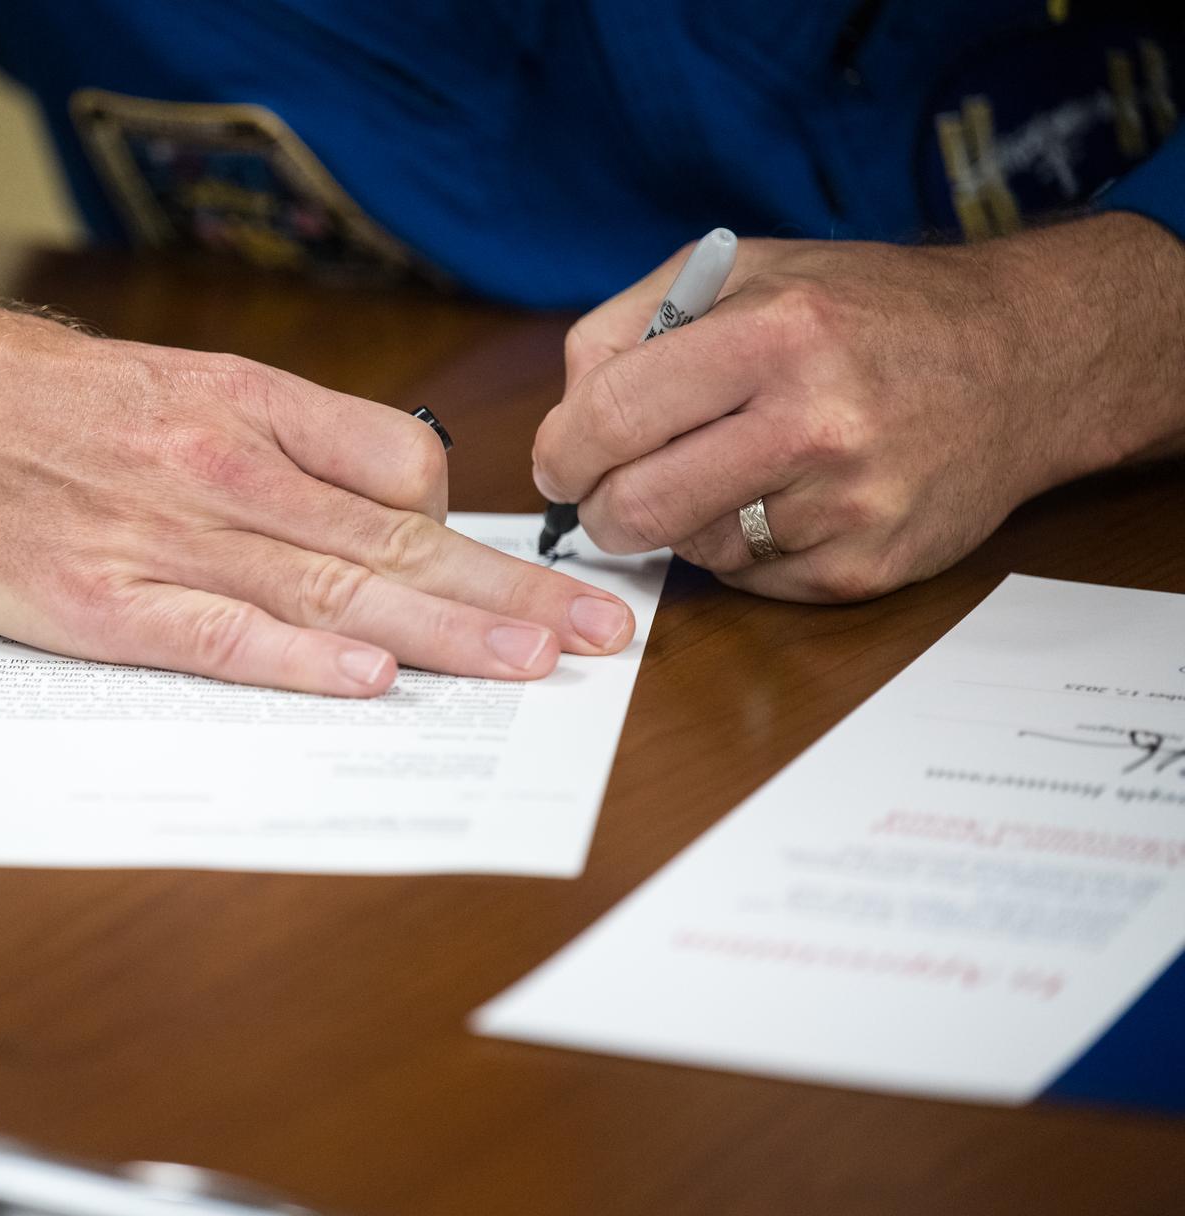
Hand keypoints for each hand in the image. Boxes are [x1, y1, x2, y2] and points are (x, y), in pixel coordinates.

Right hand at [0, 291, 635, 695]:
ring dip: (448, 631)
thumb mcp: (166, 383)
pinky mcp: (102, 601)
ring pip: (335, 584)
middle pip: (396, 537)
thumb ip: (269, 439)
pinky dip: (298, 654)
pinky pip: (219, 632)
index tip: (533, 579)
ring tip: (536, 667)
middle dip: (511, 592)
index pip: (399, 465)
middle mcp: (225, 467)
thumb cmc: (31, 401)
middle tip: (601, 636)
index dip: (471, 531)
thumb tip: (370, 499)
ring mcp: (166, 536)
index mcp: (245, 407)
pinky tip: (368, 678)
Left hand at [532, 213, 1184, 601]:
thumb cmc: (867, 310)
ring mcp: (847, 505)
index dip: (561, 451)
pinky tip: (785, 500)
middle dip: (601, 507)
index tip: (556, 463)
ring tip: (732, 469)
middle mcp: (816, 422)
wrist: (1025, 358)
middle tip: (607, 493)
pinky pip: (752, 581)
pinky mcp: (869, 568)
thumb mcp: (745, 268)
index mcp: (775, 332)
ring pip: (692, 547)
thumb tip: (565, 413)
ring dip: (684, 520)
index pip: (612, 415)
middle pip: (638, 505)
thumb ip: (631, 324)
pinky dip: (745, 549)